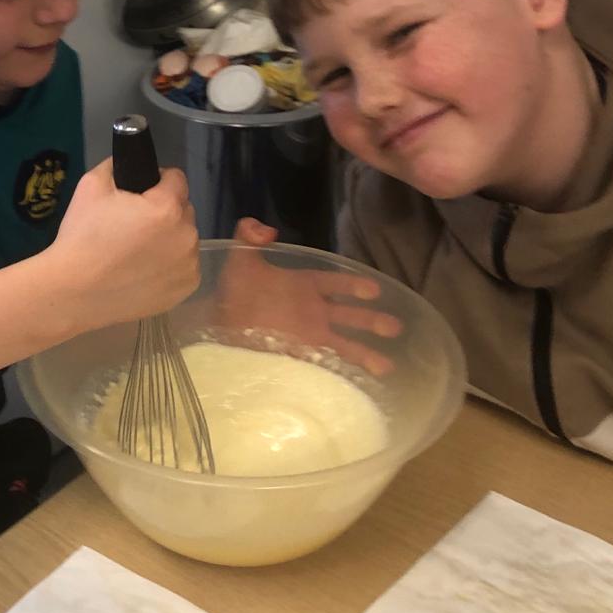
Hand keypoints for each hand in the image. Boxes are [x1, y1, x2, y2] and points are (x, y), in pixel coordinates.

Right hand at [48, 159, 199, 332]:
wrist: (74, 292)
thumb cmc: (82, 238)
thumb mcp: (91, 186)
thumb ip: (116, 165)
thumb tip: (127, 163)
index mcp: (167, 207)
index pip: (177, 179)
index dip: (157, 181)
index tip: (138, 194)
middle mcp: (186, 235)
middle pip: (183, 210)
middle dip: (164, 211)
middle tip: (133, 225)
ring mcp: (188, 265)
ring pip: (184, 239)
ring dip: (169, 238)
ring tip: (137, 251)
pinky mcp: (185, 289)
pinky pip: (184, 266)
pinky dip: (170, 265)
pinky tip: (144, 272)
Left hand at [224, 218, 400, 376]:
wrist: (216, 323)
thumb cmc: (232, 291)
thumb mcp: (240, 260)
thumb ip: (249, 238)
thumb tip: (266, 228)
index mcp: (304, 286)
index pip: (335, 283)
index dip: (353, 285)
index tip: (374, 290)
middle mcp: (312, 312)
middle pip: (348, 316)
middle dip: (371, 321)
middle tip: (395, 327)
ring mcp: (307, 337)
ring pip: (342, 345)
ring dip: (363, 354)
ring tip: (385, 367)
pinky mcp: (298, 358)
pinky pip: (324, 365)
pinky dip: (339, 374)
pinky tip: (358, 384)